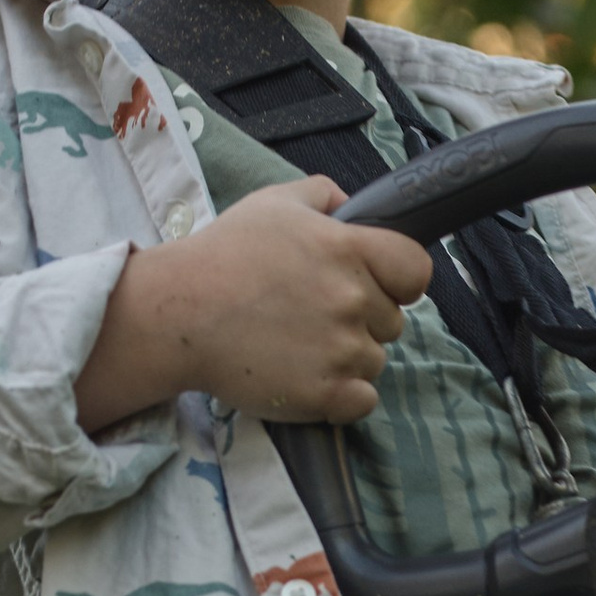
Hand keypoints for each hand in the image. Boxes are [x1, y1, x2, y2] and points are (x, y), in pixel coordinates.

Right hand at [76, 178, 432, 433]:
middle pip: (393, 321)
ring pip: (374, 361)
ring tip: (298, 344)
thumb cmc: (222, 255)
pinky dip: (342, 396)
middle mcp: (353, 299)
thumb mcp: (274, 202)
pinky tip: (307, 377)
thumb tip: (355, 208)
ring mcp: (342, 350)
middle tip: (312, 314)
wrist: (179, 314)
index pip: (416, 270)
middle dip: (362, 319)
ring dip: (348, 357)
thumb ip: (325, 194)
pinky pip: (363, 401)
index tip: (375, 284)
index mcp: (349, 249)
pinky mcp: (325, 394)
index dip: (399, 279)